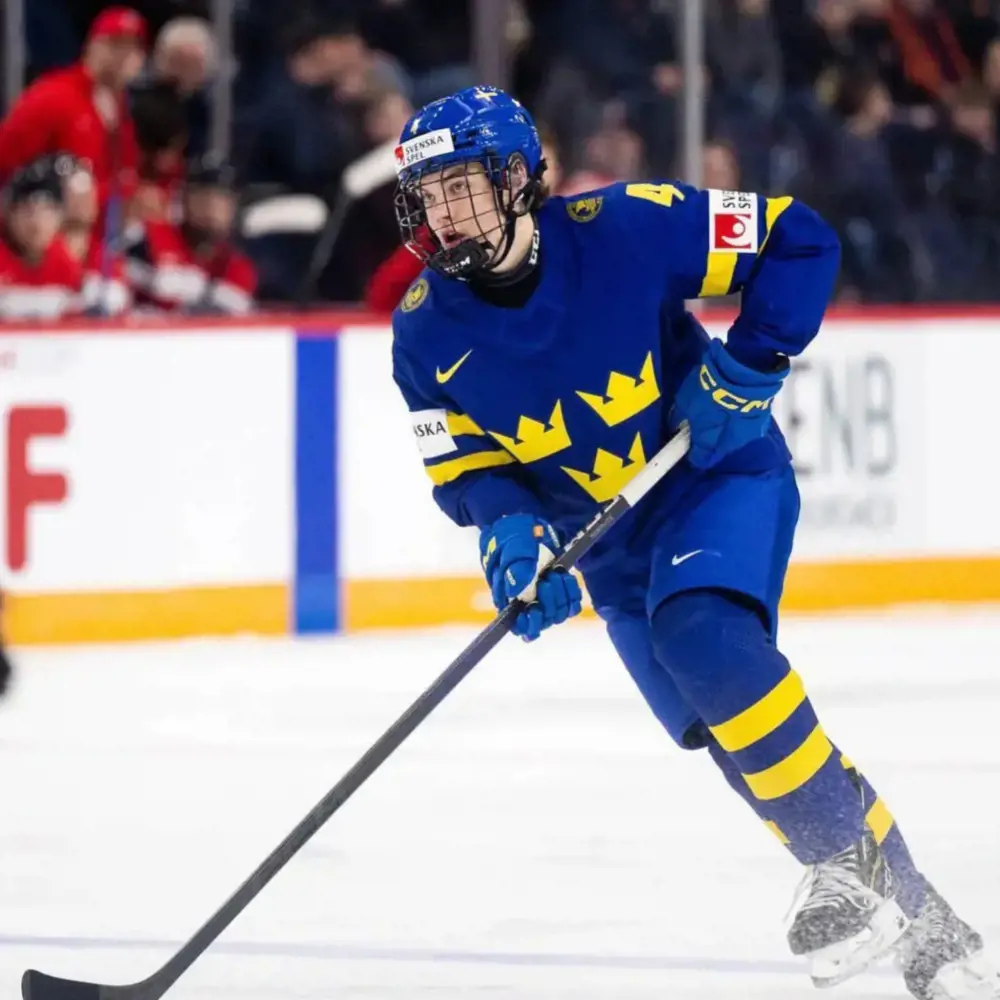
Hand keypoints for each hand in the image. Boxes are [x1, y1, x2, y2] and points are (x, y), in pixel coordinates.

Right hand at [479, 514, 582, 640]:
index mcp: (508, 598)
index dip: (529, 625)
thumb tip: (516, 592)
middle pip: (543, 620)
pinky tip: (567, 578)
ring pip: (558, 613)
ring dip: (562, 596)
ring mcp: (544, 596)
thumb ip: (515, 568)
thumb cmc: (512, 536)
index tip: (535, 610)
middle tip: (548, 578)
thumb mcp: (512, 547)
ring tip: (556, 573)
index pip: (520, 626)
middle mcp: (526, 602)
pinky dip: (572, 593)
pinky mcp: (559, 589)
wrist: (525, 523)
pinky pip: (571, 603)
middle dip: (549, 602)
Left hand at [671, 338, 787, 467]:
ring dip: (727, 430)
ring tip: (721, 411)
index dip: (693, 453)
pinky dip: (740, 418)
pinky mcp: (763, 419)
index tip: (688, 445)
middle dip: (711, 441)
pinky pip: (747, 424)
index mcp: (710, 443)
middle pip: (718, 450)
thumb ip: (679, 418)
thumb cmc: (709, 389)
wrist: (746, 371)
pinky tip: (735, 405)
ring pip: (734, 438)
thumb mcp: (685, 402)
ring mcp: (749, 433)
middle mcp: (731, 444)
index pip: (700, 460)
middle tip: (703, 425)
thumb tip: (675, 426)